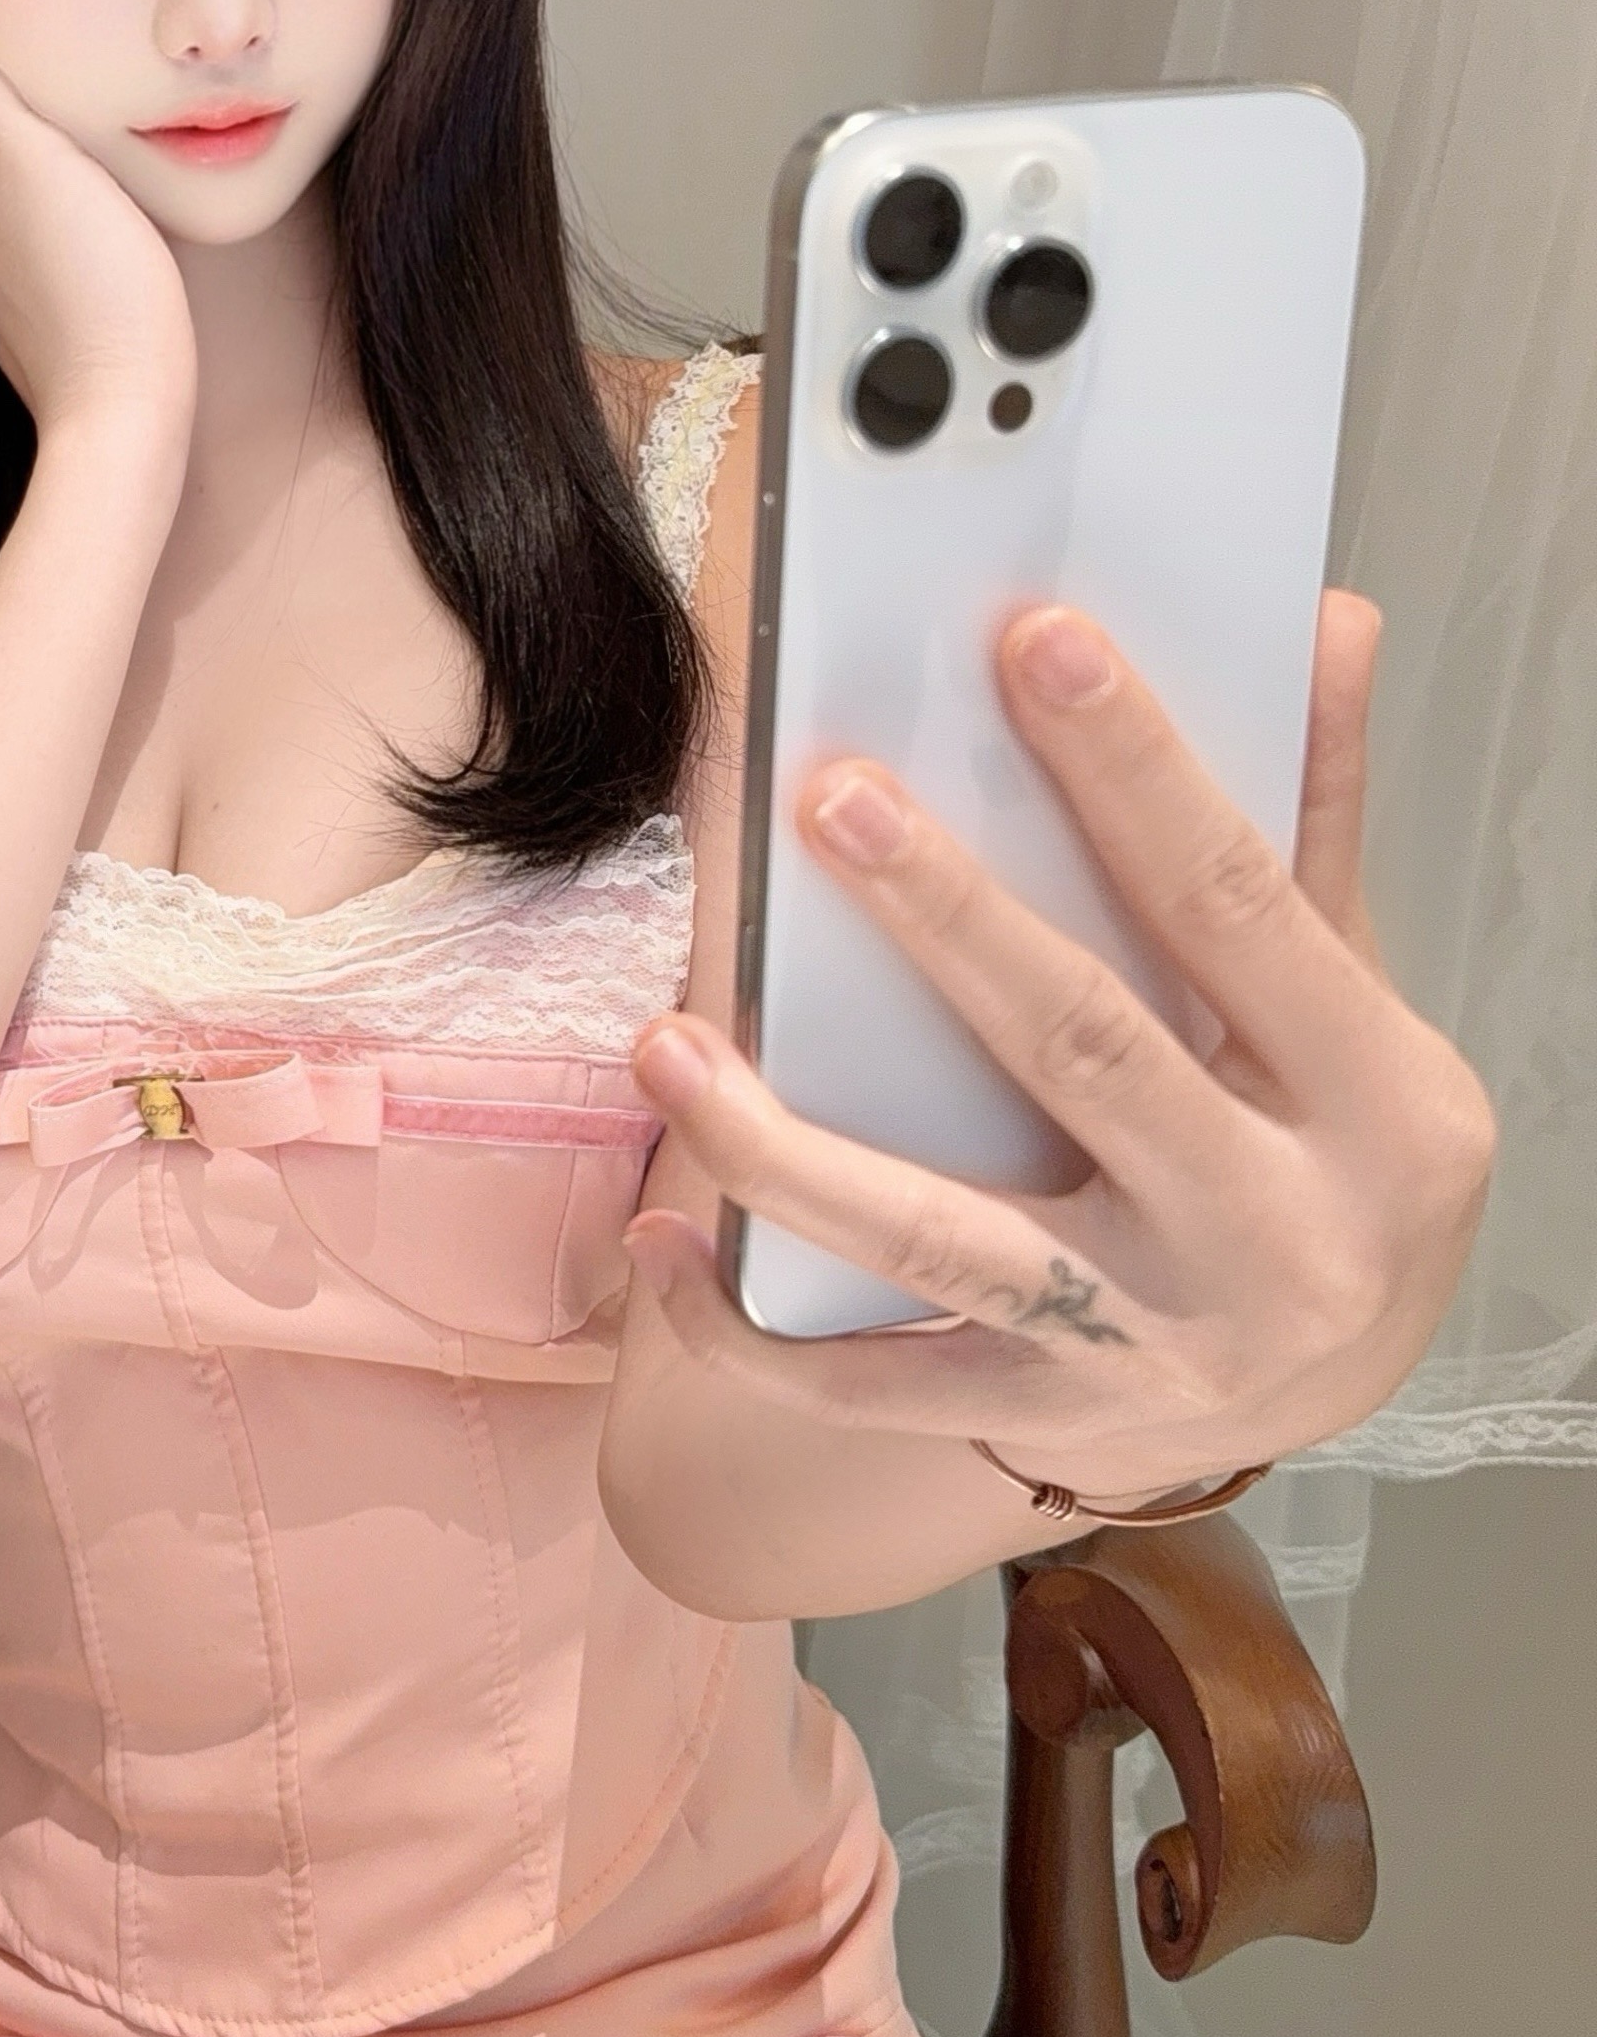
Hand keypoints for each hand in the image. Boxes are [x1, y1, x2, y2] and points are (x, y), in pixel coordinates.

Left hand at [620, 594, 1495, 1496]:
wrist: (1341, 1386)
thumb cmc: (1336, 1156)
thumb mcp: (1355, 996)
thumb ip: (1312, 820)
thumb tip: (1323, 620)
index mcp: (1376, 1099)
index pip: (1237, 902)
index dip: (1140, 770)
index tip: (1036, 641)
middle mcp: (1275, 1231)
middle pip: (1081, 1047)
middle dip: (947, 919)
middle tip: (828, 798)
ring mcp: (1157, 1338)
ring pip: (941, 1237)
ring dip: (785, 1150)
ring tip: (666, 1045)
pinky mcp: (1055, 1416)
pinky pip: (874, 1382)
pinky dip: (750, 1326)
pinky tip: (660, 1241)